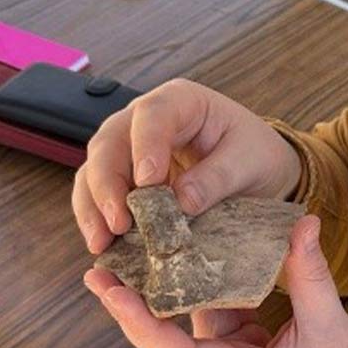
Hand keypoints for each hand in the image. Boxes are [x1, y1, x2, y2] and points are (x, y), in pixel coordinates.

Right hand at [72, 79, 302, 254]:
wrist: (255, 169)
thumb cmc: (253, 153)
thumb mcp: (250, 160)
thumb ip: (218, 177)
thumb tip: (181, 202)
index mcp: (181, 102)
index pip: (153, 114)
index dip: (145, 146)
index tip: (148, 181)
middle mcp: (144, 120)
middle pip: (110, 142)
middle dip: (108, 183)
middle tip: (118, 222)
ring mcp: (129, 148)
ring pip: (94, 169)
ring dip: (93, 206)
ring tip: (101, 242)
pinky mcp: (124, 179)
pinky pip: (97, 194)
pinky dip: (96, 219)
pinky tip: (102, 245)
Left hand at [83, 215, 347, 347]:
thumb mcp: (329, 323)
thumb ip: (309, 272)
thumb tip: (302, 222)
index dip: (137, 320)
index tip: (109, 291)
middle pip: (163, 346)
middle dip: (132, 309)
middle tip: (100, 272)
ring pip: (183, 337)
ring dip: (164, 303)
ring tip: (137, 262)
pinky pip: (208, 331)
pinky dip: (200, 302)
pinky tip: (190, 269)